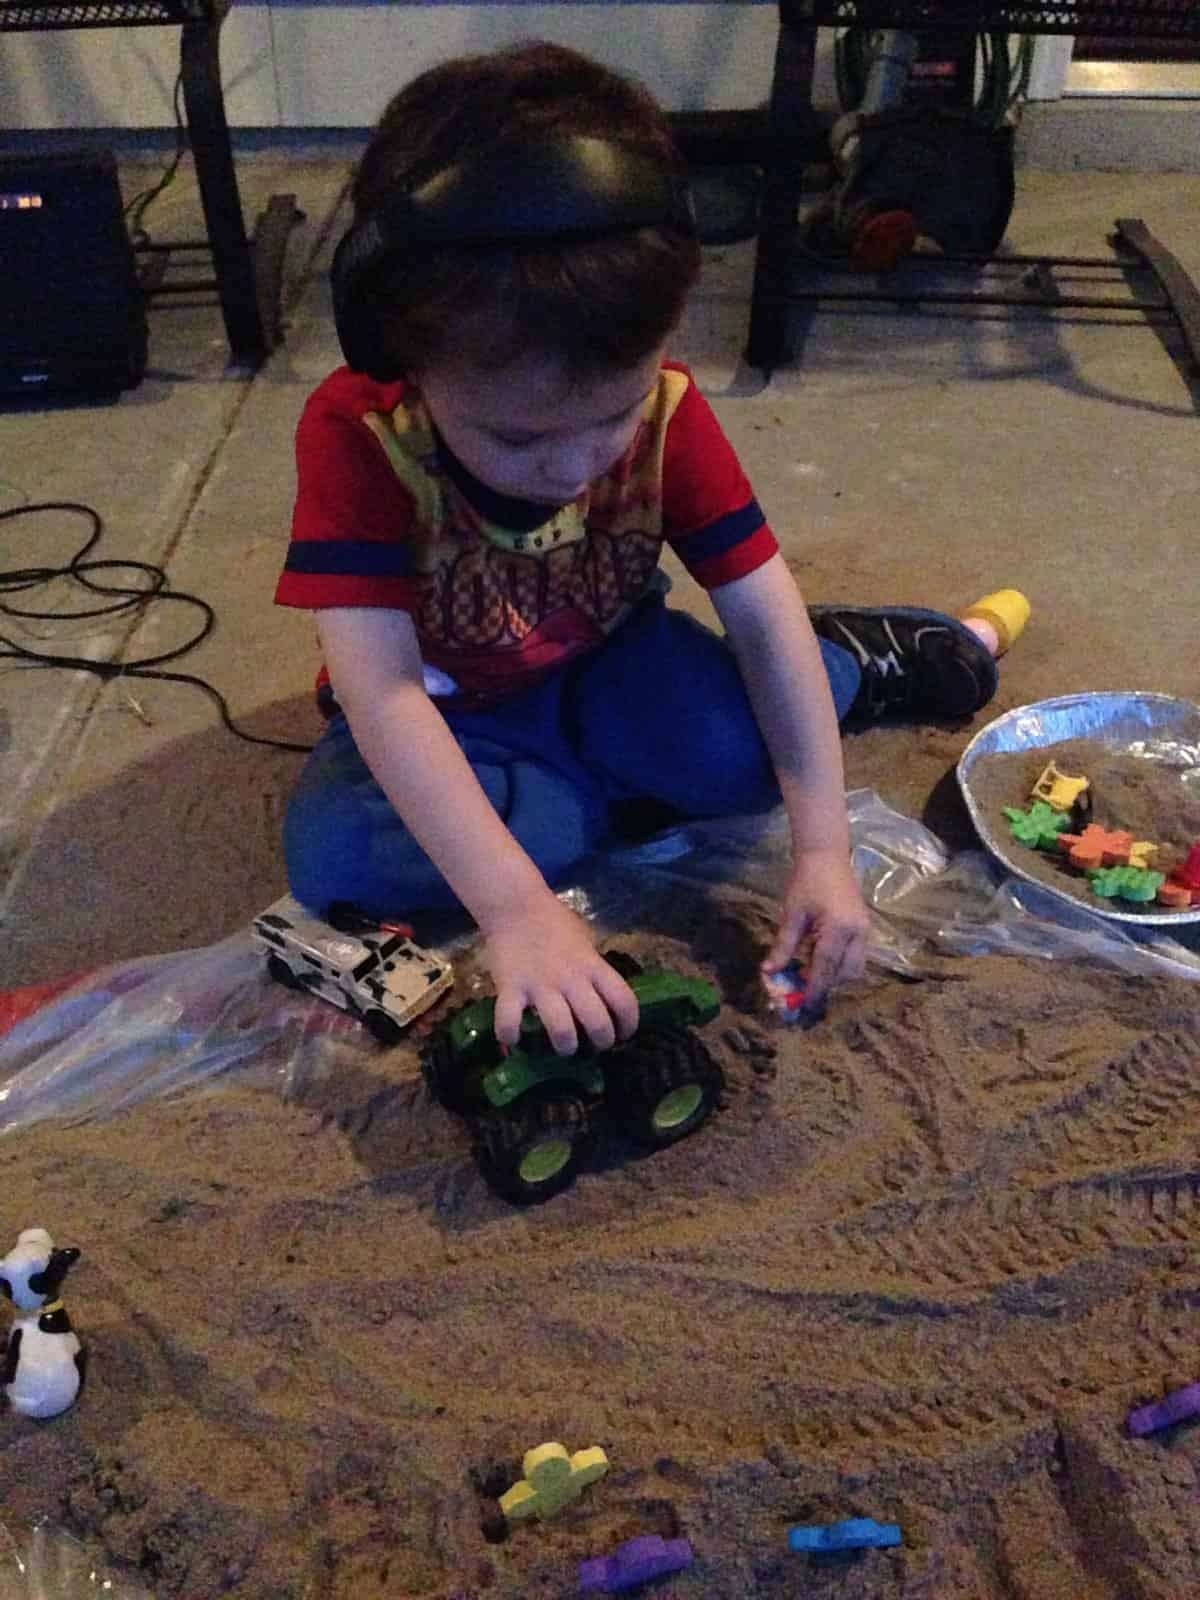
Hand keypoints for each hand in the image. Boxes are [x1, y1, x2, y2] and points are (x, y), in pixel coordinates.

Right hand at [483, 893, 639, 1054]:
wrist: (516, 906)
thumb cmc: (555, 924)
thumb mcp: (586, 943)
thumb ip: (594, 970)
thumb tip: (605, 1000)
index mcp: (593, 966)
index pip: (624, 1001)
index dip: (630, 1024)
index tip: (623, 1034)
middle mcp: (571, 979)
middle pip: (597, 1023)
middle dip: (601, 1042)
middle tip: (595, 1045)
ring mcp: (540, 985)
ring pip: (561, 1030)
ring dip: (566, 1046)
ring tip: (564, 1047)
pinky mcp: (511, 988)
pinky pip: (509, 1021)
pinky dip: (510, 1037)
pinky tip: (514, 1040)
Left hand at [760, 847, 868, 1013]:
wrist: (826, 856)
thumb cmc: (805, 882)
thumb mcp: (791, 914)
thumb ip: (782, 946)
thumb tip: (769, 972)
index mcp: (838, 928)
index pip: (825, 968)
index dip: (813, 988)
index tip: (802, 1004)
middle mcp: (857, 933)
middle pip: (846, 973)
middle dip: (826, 984)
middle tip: (802, 985)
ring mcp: (864, 930)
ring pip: (855, 967)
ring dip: (834, 975)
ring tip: (810, 970)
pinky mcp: (864, 927)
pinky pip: (856, 956)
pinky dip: (839, 964)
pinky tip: (820, 957)